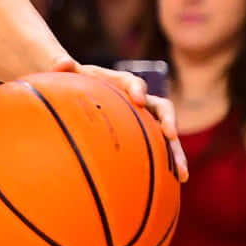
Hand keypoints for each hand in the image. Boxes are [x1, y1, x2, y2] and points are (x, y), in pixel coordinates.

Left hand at [51, 59, 187, 181]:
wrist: (87, 91)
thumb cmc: (77, 82)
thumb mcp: (69, 74)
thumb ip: (64, 67)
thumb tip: (62, 63)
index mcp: (121, 83)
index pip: (132, 82)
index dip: (137, 88)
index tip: (137, 99)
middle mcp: (141, 100)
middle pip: (161, 108)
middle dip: (169, 120)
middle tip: (171, 135)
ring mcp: (147, 118)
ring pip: (167, 133)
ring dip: (176, 152)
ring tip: (182, 174)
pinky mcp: (147, 135)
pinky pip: (161, 149)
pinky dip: (168, 164)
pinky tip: (174, 183)